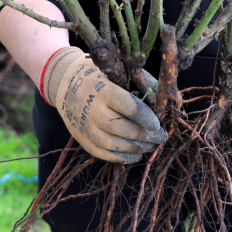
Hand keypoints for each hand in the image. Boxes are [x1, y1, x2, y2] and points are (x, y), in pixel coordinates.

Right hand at [41, 47, 167, 162]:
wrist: (66, 82)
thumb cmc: (103, 77)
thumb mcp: (121, 74)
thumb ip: (144, 86)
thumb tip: (165, 104)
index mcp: (103, 89)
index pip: (126, 105)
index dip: (145, 117)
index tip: (157, 123)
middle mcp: (91, 108)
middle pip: (119, 127)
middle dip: (144, 135)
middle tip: (161, 138)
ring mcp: (84, 125)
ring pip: (111, 144)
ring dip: (135, 148)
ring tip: (152, 146)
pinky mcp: (80, 138)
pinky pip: (101, 153)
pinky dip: (121, 158)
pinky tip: (137, 155)